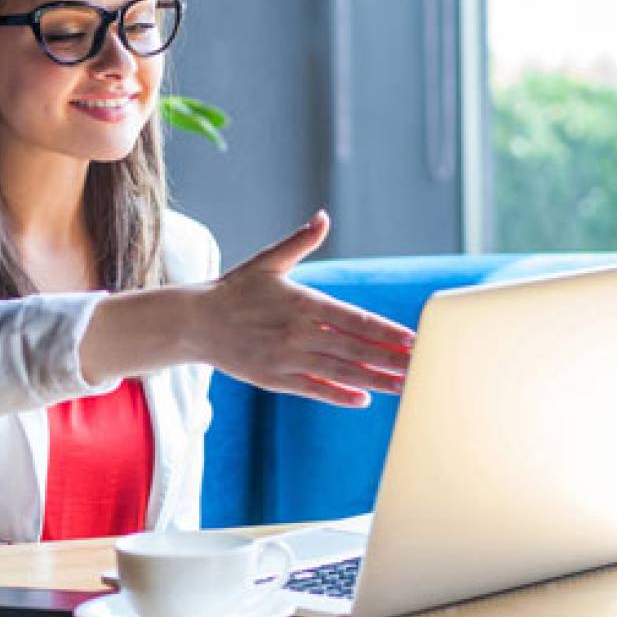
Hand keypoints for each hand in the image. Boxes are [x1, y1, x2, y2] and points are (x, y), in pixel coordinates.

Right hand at [193, 210, 414, 406]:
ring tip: (404, 387)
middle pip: (355, 349)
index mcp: (302, 303)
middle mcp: (298, 333)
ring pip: (340, 373)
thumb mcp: (267, 262)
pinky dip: (339, 395)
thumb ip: (299, 242)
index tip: (412, 338)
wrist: (194, 323)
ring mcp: (287, 359)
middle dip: (390, 360)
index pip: (354, 320)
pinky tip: (363, 398)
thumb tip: (322, 217)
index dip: (385, 331)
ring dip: (374, 381)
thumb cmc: (234, 290)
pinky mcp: (275, 379)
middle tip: (422, 367)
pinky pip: (313, 390)